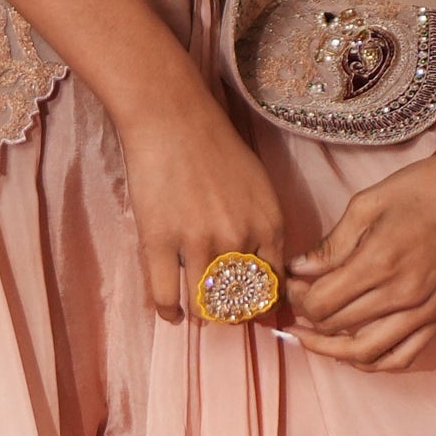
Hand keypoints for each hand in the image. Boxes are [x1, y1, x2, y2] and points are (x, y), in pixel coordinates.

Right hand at [119, 96, 290, 327]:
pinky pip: (167, 296)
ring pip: (204, 305)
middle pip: (240, 303)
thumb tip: (265, 271)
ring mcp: (198, 243)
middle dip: (231, 315)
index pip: (274, 289)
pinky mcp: (160, 242)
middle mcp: (239, 240)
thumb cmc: (217, 147)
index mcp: (270, 226)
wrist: (173, 119)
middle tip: (221, 314)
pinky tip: (171, 314)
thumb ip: (265, 229)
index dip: (262, 308)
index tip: (250, 312)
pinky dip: (169, 312)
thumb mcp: (259, 187)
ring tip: (196, 312)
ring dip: (201, 314)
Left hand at [284, 153, 435, 370]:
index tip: (292, 283)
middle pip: (336, 327)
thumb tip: (298, 269)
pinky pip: (403, 358)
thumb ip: (332, 243)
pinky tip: (354, 352)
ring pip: (366, 354)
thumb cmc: (422, 190)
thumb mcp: (367, 203)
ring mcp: (424, 312)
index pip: (321, 303)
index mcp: (379, 262)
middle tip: (299, 302)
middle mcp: (402, 294)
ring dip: (332, 351)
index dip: (297, 297)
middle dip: (308, 318)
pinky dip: (374, 363)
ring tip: (314, 337)